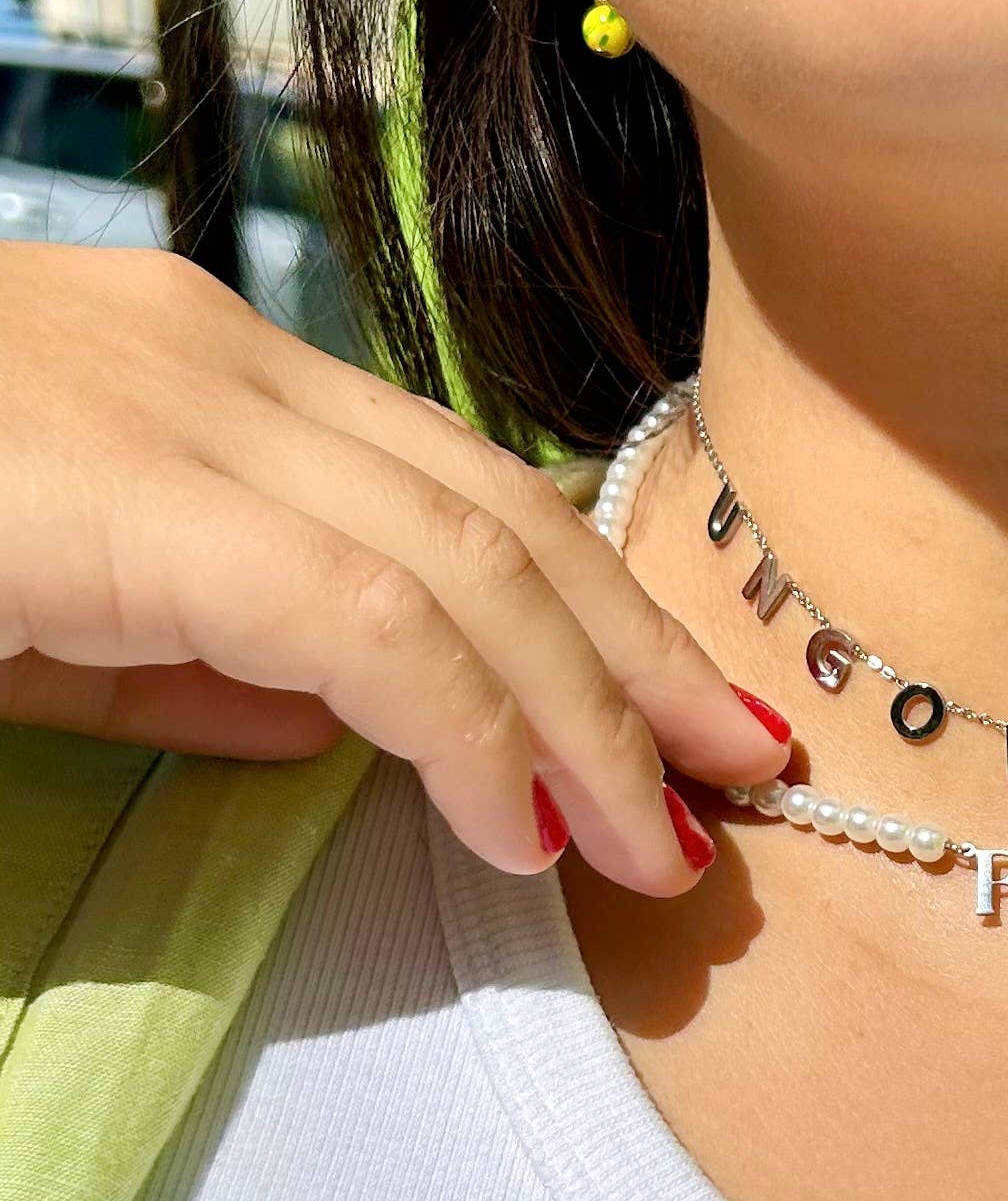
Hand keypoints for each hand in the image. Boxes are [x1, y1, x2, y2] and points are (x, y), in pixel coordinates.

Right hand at [0, 245, 786, 889]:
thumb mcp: (46, 607)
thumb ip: (195, 660)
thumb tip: (336, 729)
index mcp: (208, 374)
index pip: (455, 484)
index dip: (591, 609)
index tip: (680, 725)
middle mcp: (217, 356)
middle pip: (499, 506)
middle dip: (642, 654)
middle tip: (744, 772)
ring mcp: (183, 402)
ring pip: (466, 558)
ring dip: (588, 717)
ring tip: (658, 845)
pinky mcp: (137, 492)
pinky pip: (366, 617)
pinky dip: (466, 730)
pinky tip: (516, 830)